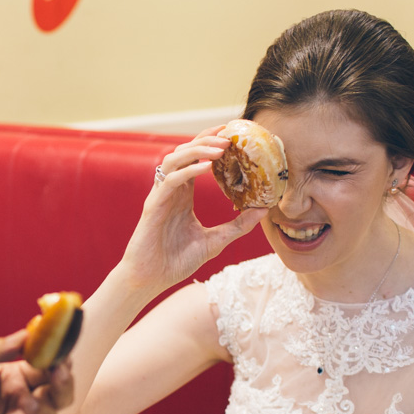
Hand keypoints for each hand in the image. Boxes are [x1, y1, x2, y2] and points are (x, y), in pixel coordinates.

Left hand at [0, 331, 73, 413]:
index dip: (57, 360)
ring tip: (26, 403)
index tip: (61, 354)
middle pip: (59, 396)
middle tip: (58, 375)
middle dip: (64, 385)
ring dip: (46, 412)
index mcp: (9, 380)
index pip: (45, 368)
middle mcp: (17, 406)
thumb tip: (24, 335)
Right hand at [120, 127, 265, 293]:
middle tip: (229, 134)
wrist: (151, 280)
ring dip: (197, 150)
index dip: (209, 143)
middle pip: (185, 152)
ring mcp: (161, 196)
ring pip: (174, 160)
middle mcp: (171, 191)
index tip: (231, 133)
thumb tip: (263, 210)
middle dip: (206, 140)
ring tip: (220, 148)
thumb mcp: (215, 241)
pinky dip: (188, 171)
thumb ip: (237, 225)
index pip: (195, 159)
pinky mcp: (154, 206)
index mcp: (182, 195)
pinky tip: (206, 167)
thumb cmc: (175, 261)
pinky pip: (170, 181)